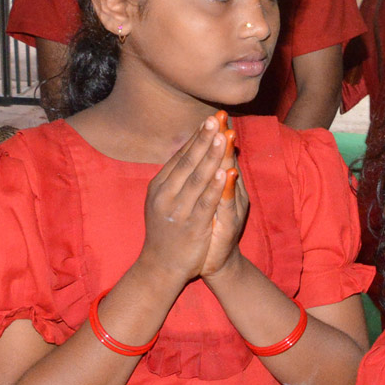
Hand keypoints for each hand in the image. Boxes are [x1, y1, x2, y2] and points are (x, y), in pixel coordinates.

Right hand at [139, 114, 229, 285]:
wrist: (161, 267)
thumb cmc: (168, 231)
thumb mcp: (167, 200)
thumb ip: (178, 178)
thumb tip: (190, 151)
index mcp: (160, 186)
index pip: (181, 156)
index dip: (197, 138)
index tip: (210, 119)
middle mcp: (166, 194)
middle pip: (188, 162)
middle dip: (204, 139)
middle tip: (215, 118)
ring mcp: (177, 210)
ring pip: (197, 178)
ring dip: (211, 156)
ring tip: (222, 136)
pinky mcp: (191, 226)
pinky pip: (205, 202)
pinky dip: (216, 186)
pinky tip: (225, 171)